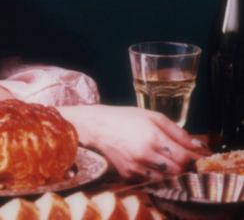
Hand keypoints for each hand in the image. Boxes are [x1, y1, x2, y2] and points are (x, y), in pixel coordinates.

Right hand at [59, 105, 204, 179]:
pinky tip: (150, 162)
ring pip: (164, 178)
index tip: (198, 157)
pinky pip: (149, 179)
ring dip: (170, 171)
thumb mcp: (154, 116)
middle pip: (176, 170)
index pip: (184, 157)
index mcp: (153, 137)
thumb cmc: (126, 117)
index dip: (194, 158)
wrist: (98, 126)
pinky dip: (155, 173)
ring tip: (167, 160)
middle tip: (183, 158)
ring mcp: (135, 166)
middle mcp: (144, 154)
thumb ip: (177, 132)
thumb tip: (196, 145)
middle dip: (183, 165)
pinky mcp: (127, 173)